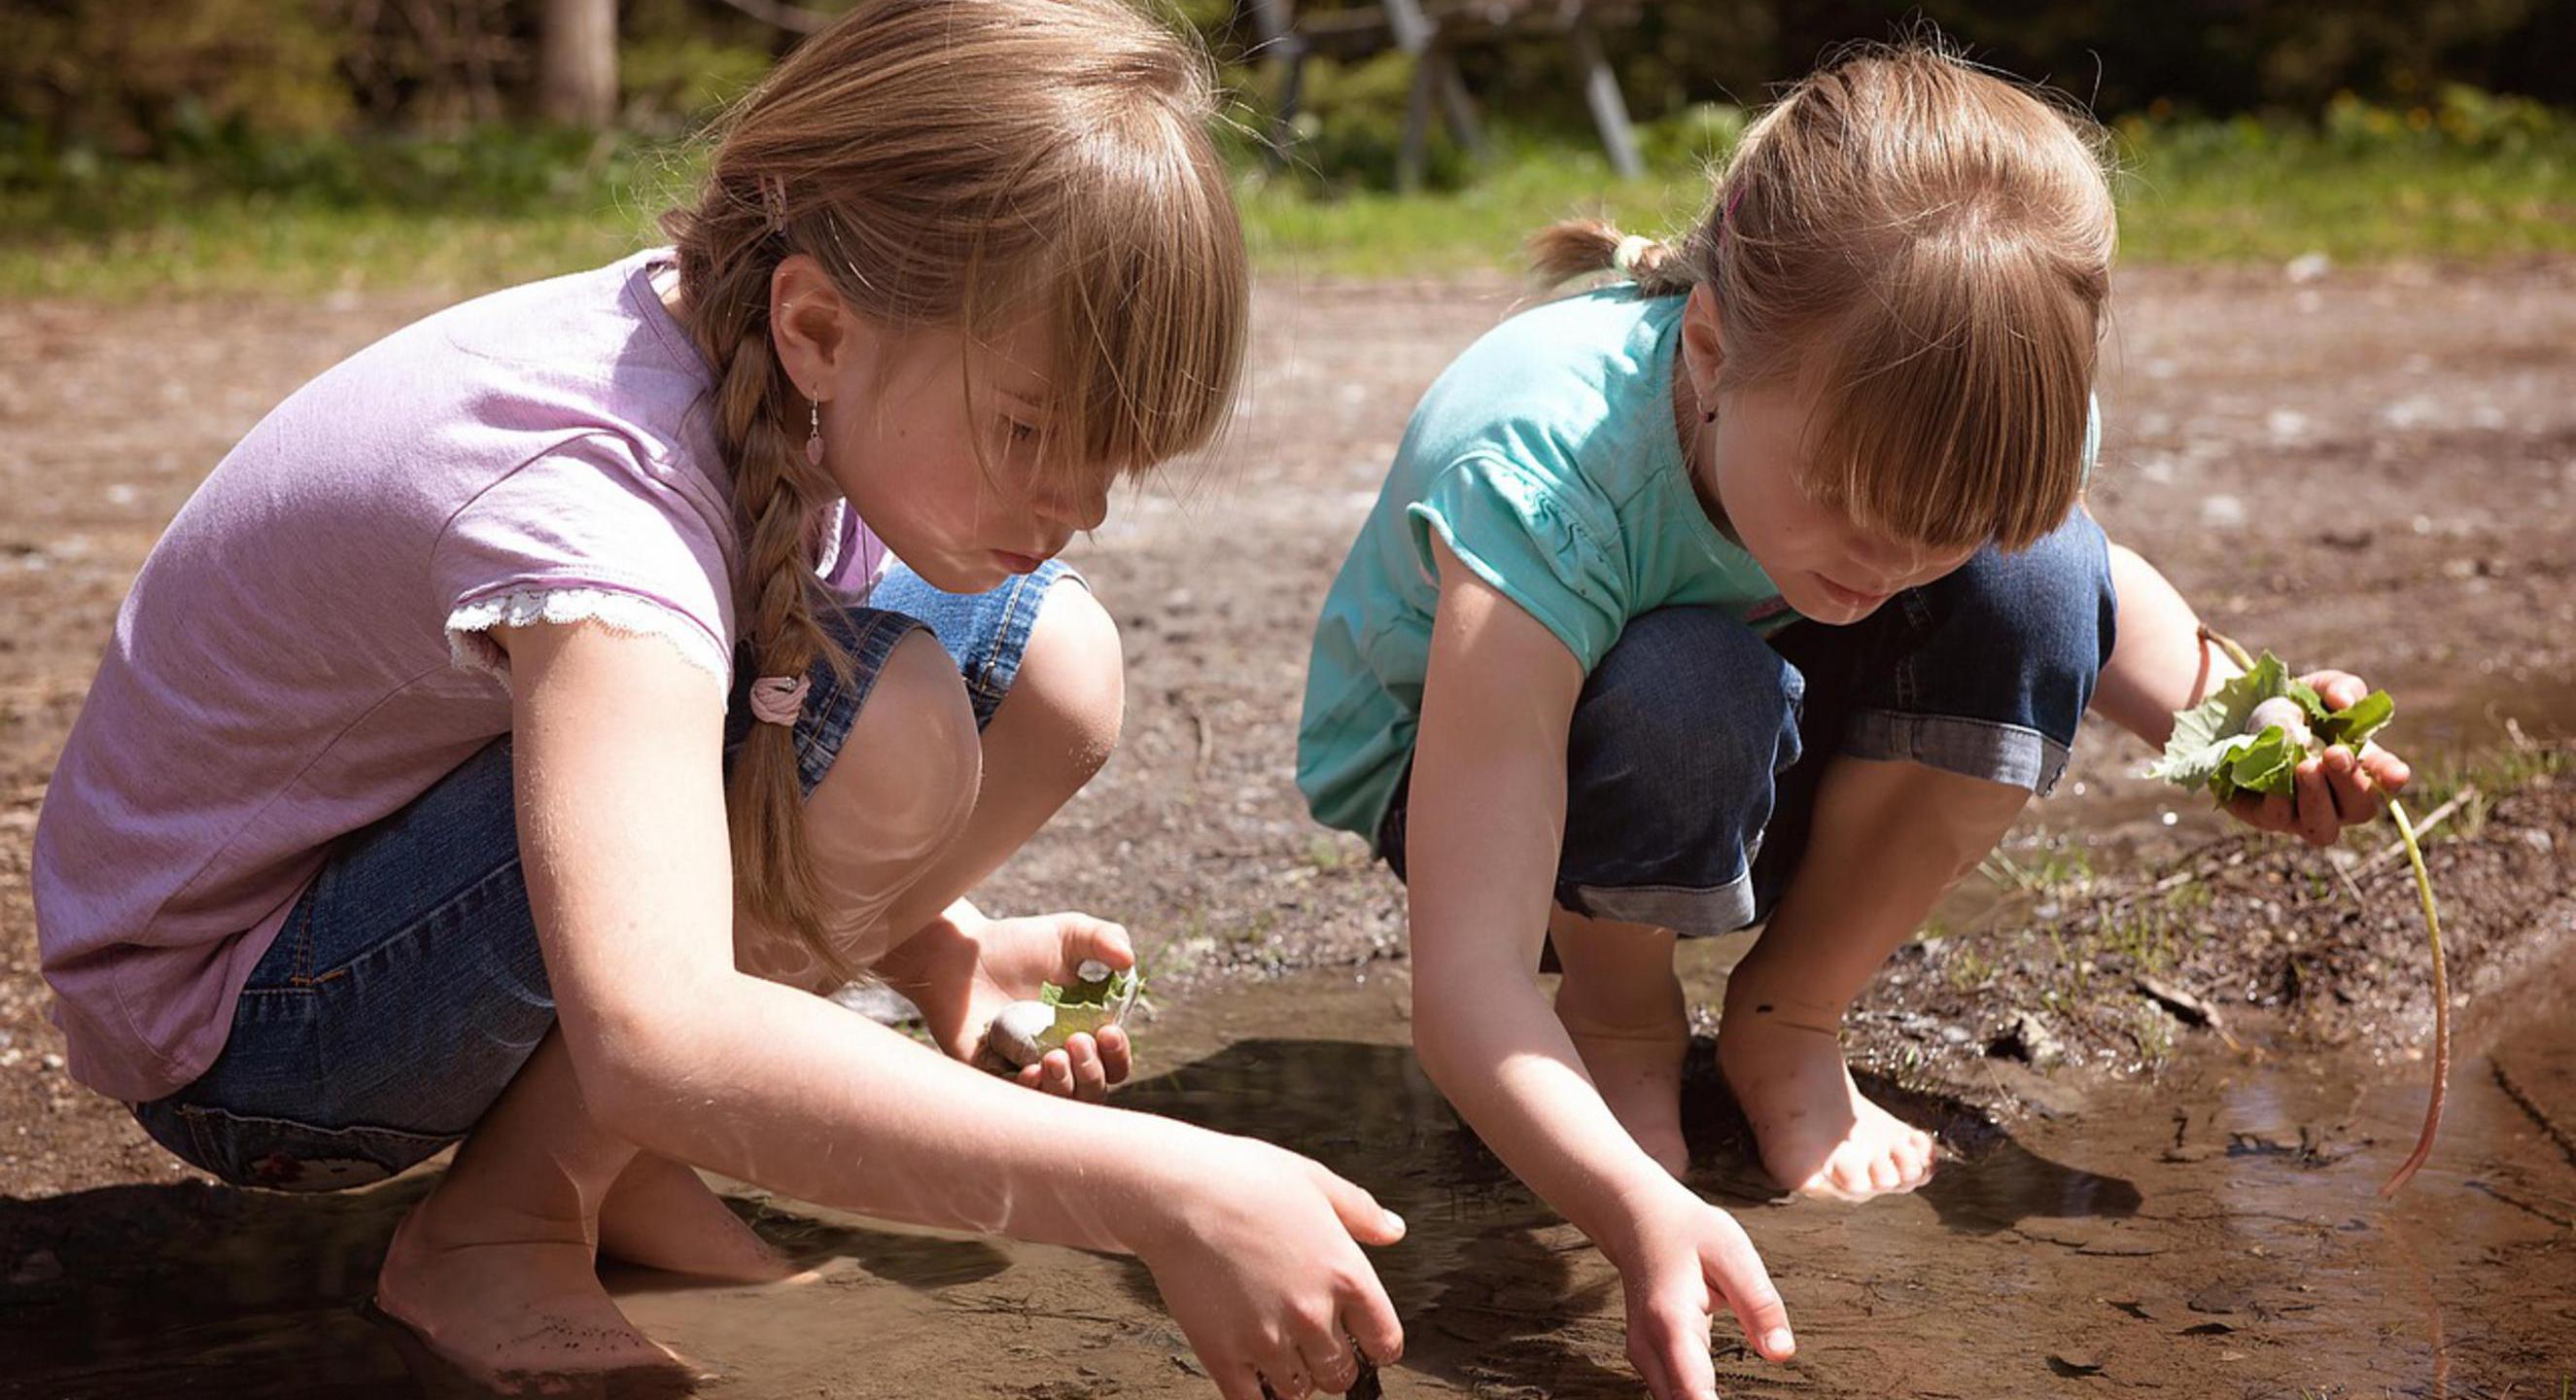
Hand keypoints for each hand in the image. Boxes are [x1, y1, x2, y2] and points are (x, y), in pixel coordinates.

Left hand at [881, 909, 1134, 1099]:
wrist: (958, 954)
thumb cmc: (1014, 943)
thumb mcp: (1067, 933)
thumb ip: (1104, 938)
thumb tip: (1130, 962)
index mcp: (1084, 1030)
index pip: (1113, 1061)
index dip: (1117, 1054)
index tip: (1108, 1031)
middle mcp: (1060, 1056)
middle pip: (1093, 1090)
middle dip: (1093, 1072)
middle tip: (1076, 1040)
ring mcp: (1028, 1070)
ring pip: (1061, 1103)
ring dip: (1066, 1086)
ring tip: (1053, 1057)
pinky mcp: (994, 1078)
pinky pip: (1019, 1102)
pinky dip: (1032, 1092)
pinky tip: (1031, 1071)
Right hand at [1131, 1134, 1405, 1398]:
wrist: (1174, 1191)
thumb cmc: (1241, 1178)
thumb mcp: (1315, 1181)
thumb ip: (1361, 1211)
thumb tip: (1394, 1230)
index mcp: (1345, 1274)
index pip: (1385, 1342)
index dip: (1377, 1343)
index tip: (1363, 1339)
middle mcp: (1312, 1314)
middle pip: (1342, 1374)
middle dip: (1332, 1362)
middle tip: (1315, 1344)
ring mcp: (1266, 1339)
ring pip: (1298, 1391)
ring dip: (1295, 1377)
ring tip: (1281, 1352)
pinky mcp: (1223, 1354)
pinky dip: (1257, 1395)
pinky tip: (1253, 1373)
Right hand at [1603, 1177, 1793, 1399]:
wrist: (1637, 1219)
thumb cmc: (1687, 1232)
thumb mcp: (1733, 1252)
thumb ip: (1759, 1304)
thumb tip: (1782, 1353)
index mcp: (1671, 1321)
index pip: (1693, 1394)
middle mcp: (1648, 1347)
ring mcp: (1643, 1357)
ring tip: (1743, 1396)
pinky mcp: (1648, 1361)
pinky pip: (1673, 1397)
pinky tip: (1721, 1398)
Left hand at [2222, 669, 2412, 846]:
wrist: (2238, 716)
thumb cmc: (2291, 706)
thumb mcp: (2316, 688)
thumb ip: (2338, 687)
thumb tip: (2344, 701)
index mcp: (2359, 768)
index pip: (2386, 781)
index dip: (2391, 778)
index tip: (2396, 772)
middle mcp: (2336, 799)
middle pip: (2359, 809)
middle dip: (2350, 782)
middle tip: (2335, 753)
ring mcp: (2301, 813)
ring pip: (2322, 828)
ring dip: (2317, 798)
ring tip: (2306, 766)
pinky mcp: (2265, 816)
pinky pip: (2277, 819)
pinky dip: (2280, 801)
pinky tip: (2276, 783)